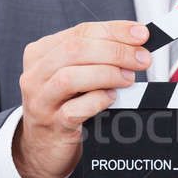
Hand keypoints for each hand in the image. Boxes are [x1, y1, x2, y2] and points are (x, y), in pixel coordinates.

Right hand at [14, 21, 151, 177]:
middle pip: (75, 50)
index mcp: (41, 53)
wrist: (43, 147)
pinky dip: (97, 100)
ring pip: (70, 77)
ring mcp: (41, 101)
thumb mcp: (75, 74)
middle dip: (115, 51)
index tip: (141, 34)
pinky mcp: (52, 125)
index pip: (81, 32)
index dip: (114, 31)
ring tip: (129, 78)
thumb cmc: (65, 105)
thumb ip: (98, 57)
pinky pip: (75, 110)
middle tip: (141, 59)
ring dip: (107, 74)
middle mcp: (36, 74)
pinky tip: (112, 98)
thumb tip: (136, 44)